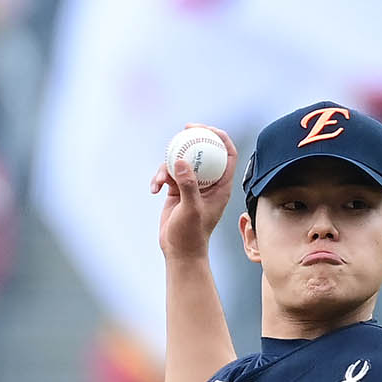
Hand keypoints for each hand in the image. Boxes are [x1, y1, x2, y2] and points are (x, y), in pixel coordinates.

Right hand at [152, 125, 237, 259]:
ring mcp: (192, 185)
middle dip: (194, 138)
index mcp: (221, 186)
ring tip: (161, 180)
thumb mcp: (191, 210)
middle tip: (183, 131)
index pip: (227, 154)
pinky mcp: (177, 190)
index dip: (220, 137)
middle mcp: (209, 183)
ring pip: (183, 161)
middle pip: (205, 151)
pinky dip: (160, 178)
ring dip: (169, 165)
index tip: (205, 129)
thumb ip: (188, 185)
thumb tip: (180, 161)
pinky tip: (154, 189)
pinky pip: (169, 174)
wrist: (179, 252)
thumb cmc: (191, 235)